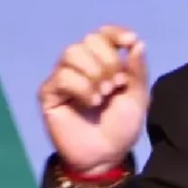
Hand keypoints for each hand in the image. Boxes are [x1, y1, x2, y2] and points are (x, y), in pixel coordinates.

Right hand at [39, 25, 148, 174]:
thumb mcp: (137, 96)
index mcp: (104, 62)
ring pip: (71, 53)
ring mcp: (64, 78)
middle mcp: (82, 66)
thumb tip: (137, 42)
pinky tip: (92, 102)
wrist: (106, 155)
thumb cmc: (122, 126)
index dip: (115, 33)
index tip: (129, 41)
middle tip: (115, 85)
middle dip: (106, 59)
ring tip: (104, 94)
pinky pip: (61, 76)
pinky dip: (81, 87)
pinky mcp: (49, 94)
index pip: (102, 34)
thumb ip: (137, 69)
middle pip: (88, 40)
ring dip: (93, 71)